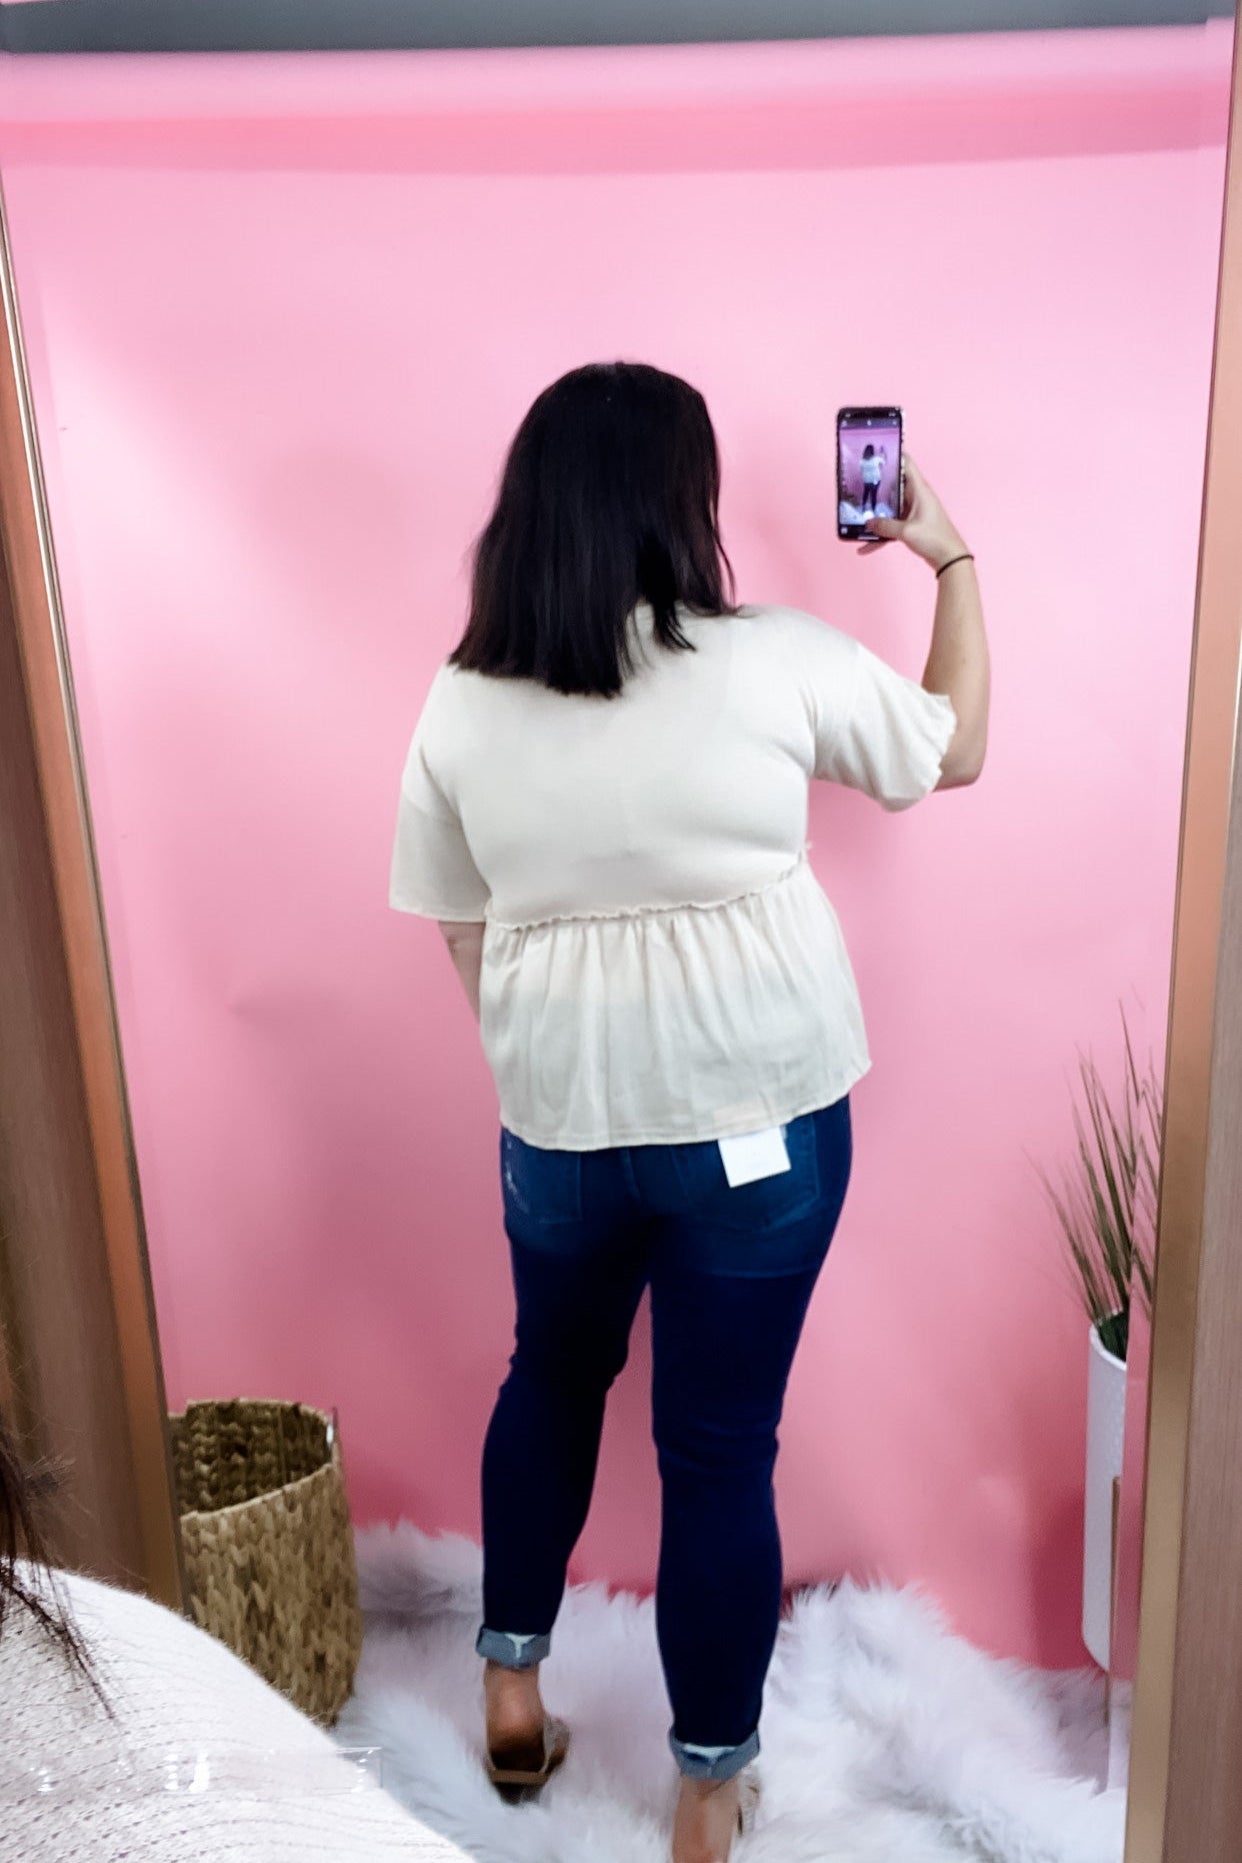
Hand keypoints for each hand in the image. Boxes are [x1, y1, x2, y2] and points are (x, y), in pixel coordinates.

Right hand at [859, 454, 969, 570]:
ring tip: (859, 515)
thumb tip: (868, 522)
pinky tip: (866, 546)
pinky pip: (892, 525)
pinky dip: (881, 534)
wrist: (949, 558)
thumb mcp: (906, 531)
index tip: (876, 453)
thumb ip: (885, 526)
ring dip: (876, 512)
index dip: (892, 455)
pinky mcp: (912, 524)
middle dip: (877, 485)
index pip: (906, 463)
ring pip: (890, 506)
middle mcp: (916, 496)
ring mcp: (914, 510)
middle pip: (894, 485)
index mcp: (919, 489)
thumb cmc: (934, 539)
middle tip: (859, 483)